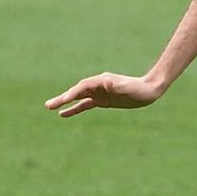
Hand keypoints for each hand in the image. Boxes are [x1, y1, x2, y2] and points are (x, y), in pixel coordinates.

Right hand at [45, 72, 164, 117]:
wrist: (148, 90)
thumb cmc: (139, 89)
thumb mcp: (128, 88)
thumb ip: (117, 85)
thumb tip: (106, 82)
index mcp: (102, 81)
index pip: (83, 87)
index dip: (73, 93)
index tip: (64, 100)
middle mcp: (98, 85)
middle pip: (76, 91)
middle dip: (63, 98)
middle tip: (48, 105)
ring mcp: (99, 93)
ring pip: (78, 98)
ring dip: (65, 103)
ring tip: (50, 108)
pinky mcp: (102, 100)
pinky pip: (84, 104)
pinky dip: (74, 109)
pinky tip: (63, 114)